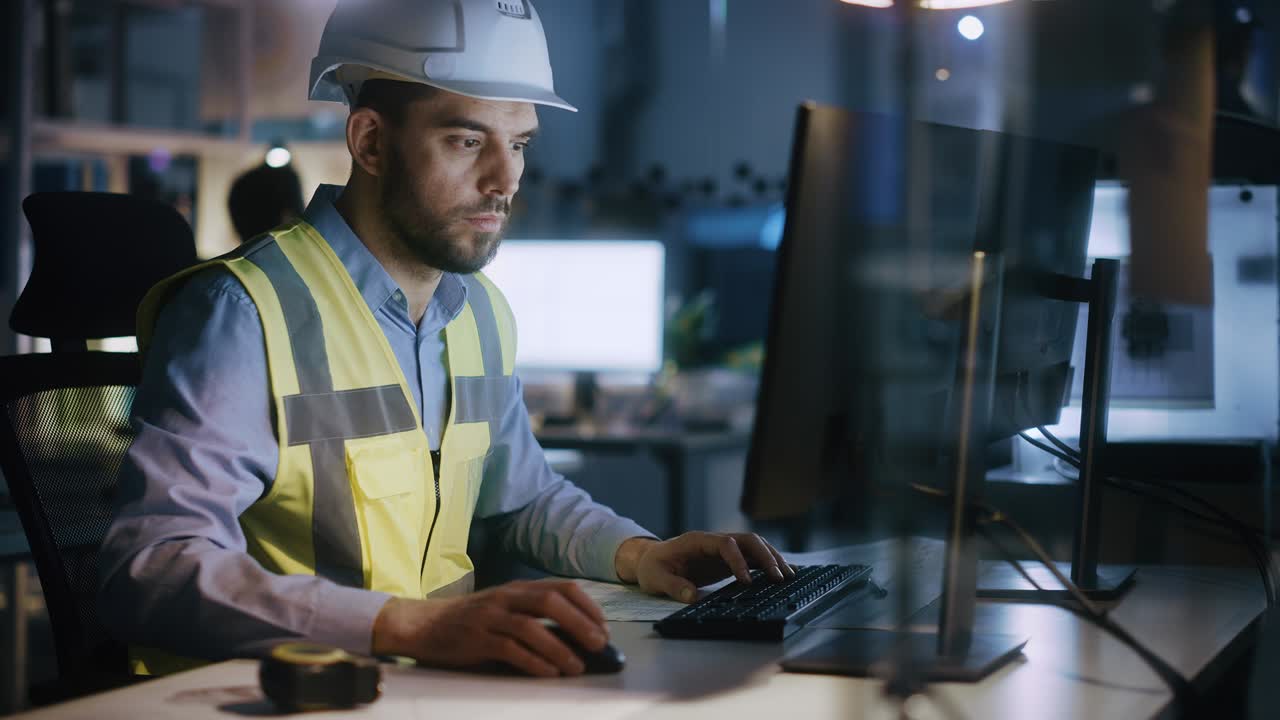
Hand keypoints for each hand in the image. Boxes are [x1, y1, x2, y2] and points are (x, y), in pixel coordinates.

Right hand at [371, 579, 607, 676]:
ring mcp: (490, 617)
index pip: (561, 587)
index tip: (603, 627)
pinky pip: (509, 649)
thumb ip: (534, 614)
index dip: (587, 606)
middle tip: (598, 644)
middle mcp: (506, 597)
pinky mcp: (476, 639)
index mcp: (517, 588)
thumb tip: (576, 635)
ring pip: (531, 627)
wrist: (424, 624)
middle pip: (550, 602)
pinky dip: (533, 662)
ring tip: (576, 667)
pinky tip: (548, 673)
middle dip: (580, 623)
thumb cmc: (471, 619)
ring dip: (559, 648)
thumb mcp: (504, 607)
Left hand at [618, 532, 794, 602]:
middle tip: (780, 577)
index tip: (746, 582)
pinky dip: (767, 564)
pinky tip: (781, 575)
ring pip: (754, 546)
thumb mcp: (655, 578)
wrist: (651, 560)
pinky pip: (752, 557)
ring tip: (788, 576)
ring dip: (772, 558)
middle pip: (747, 540)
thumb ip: (673, 586)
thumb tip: (692, 596)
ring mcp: (722, 549)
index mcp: (697, 541)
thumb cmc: (653, 567)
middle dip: (766, 556)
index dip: (738, 561)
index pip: (725, 544)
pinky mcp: (727, 559)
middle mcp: (714, 541)